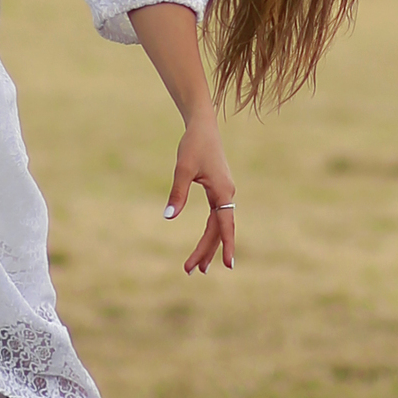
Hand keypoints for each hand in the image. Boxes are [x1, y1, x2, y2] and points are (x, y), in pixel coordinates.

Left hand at [163, 110, 237, 276]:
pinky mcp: (219, 190)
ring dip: (209, 245)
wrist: (202, 125)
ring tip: (198, 266)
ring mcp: (225, 193)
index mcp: (222, 192)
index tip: (229, 266)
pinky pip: (217, 217)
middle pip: (219, 230)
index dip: (227, 246)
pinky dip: (211, 232)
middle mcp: (227, 195)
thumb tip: (169, 217)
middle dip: (206, 252)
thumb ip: (177, 193)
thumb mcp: (183, 169)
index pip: (225, 225)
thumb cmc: (193, 144)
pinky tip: (206, 242)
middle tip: (191, 271)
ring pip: (218, 225)